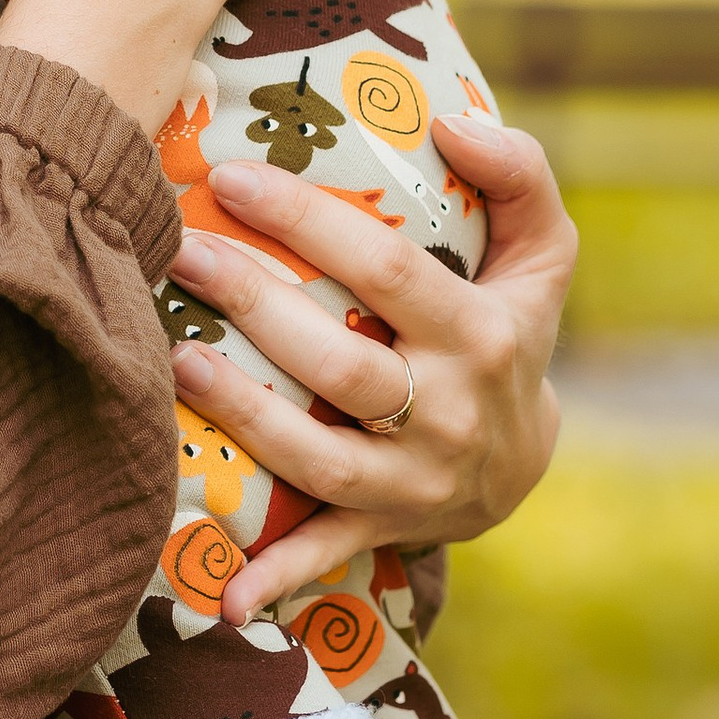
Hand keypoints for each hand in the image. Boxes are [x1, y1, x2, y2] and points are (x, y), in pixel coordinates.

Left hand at [164, 118, 577, 615]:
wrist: (527, 459)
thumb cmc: (511, 326)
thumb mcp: (542, 251)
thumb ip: (518, 172)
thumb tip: (453, 121)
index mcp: (484, 334)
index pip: (385, 269)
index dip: (305, 221)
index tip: (230, 178)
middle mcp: (451, 413)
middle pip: (342, 364)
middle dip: (255, 306)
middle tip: (180, 253)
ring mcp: (416, 482)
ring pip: (320, 456)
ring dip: (244, 415)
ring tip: (177, 359)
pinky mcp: (383, 528)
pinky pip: (326, 556)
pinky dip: (276, 581)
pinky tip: (222, 596)